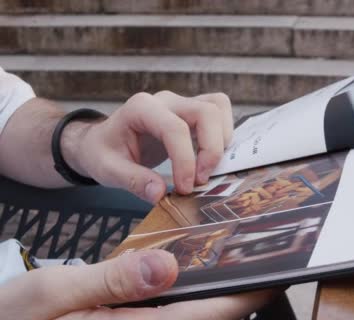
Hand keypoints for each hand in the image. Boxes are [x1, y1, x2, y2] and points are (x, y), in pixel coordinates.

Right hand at [0, 250, 277, 319]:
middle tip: (251, 260)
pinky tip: (180, 274)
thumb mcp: (51, 295)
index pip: (204, 316)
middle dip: (231, 295)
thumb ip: (110, 282)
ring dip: (208, 295)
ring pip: (186, 316)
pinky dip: (179, 297)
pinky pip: (164, 315)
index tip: (270, 277)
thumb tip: (165, 267)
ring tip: (225, 261)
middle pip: (202, 318)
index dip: (242, 299)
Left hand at [62, 91, 233, 202]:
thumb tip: (160, 194)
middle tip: (200, 180)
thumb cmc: (103, 152)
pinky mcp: (192, 111)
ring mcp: (181, 103)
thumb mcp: (108, 170)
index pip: (175, 129)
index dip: (186, 160)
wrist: (102, 141)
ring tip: (208, 168)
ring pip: (218, 107)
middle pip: (206, 112)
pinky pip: (219, 111)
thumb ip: (133, 181)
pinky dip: (223, 134)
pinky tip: (209, 158)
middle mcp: (166, 101)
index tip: (184, 188)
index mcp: (141, 109)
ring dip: (221, 140)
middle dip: (211, 150)